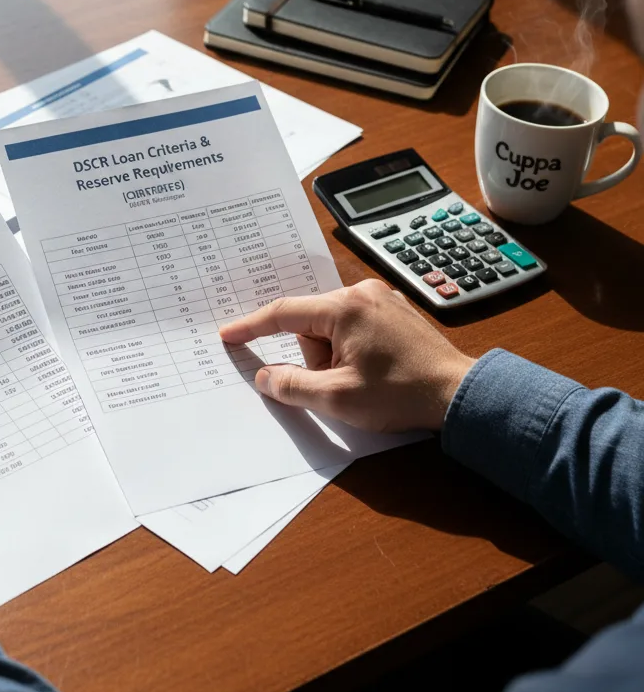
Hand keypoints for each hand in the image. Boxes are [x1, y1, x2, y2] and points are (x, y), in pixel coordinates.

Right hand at [218, 279, 475, 433]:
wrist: (460, 394)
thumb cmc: (401, 394)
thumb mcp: (337, 398)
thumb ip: (292, 385)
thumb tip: (266, 376)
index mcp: (345, 307)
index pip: (284, 312)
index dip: (252, 326)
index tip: (230, 335)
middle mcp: (362, 293)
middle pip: (310, 322)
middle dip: (314, 356)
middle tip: (338, 383)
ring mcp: (382, 299)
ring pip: (332, 326)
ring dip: (333, 354)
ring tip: (362, 380)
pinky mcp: (395, 312)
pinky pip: (354, 325)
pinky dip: (350, 348)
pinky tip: (371, 370)